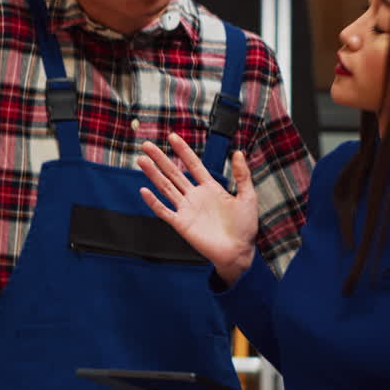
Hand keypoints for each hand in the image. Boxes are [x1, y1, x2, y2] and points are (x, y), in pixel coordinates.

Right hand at [138, 132, 258, 283]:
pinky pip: (164, 211)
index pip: (193, 165)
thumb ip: (243, 175)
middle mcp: (195, 196)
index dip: (183, 151)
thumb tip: (238, 152)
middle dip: (161, 158)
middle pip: (174, 173)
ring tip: (142, 160)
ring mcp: (187, 210)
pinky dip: (154, 202)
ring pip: (166, 188)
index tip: (173, 136)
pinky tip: (144, 190)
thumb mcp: (248, 197)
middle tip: (146, 145)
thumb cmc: (245, 227)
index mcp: (210, 188)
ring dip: (153, 174)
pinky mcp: (182, 224)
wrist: (239, 252)